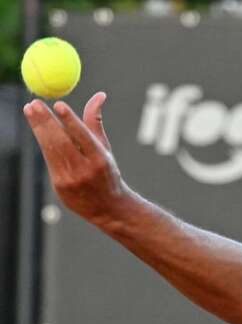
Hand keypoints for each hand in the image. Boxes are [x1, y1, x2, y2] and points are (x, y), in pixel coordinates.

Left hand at [23, 93, 128, 225]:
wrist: (109, 209)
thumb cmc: (106, 173)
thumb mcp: (104, 148)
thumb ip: (95, 122)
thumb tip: (99, 94)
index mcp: (100, 160)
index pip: (83, 137)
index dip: (69, 120)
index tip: (57, 104)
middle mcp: (86, 171)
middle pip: (62, 142)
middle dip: (46, 121)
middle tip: (34, 103)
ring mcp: (71, 181)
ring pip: (52, 150)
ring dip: (38, 128)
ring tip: (30, 110)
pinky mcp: (60, 187)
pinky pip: (50, 161)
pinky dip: (43, 143)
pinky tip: (38, 129)